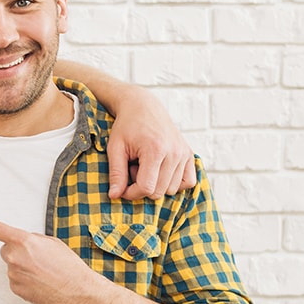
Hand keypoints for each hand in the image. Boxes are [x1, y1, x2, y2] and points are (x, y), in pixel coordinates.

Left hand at [0, 212, 96, 303]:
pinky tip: (42, 283)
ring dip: (25, 268)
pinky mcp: (16, 289)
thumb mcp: (51, 243)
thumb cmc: (68, 265)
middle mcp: (14, 257)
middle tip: (41, 260)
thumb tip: (20, 243)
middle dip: (19, 252)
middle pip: (7, 250)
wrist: (79, 291)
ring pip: (13, 266)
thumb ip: (31, 239)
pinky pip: (17, 280)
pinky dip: (27, 281)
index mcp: (23, 241)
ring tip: (45, 273)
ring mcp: (13, 275)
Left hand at [106, 86, 194, 200]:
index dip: (131, 193)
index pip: (146, 188)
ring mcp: (184, 153)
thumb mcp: (115, 148)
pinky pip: (188, 182)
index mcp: (155, 150)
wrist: (143, 107)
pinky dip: (174, 183)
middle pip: (159, 192)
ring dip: (157, 184)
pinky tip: (161, 171)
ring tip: (146, 166)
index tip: (122, 188)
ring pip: (172, 189)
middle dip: (142, 186)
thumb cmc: (126, 126)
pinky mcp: (189, 154)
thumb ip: (116, 173)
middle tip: (134, 168)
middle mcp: (174, 152)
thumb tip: (114, 196)